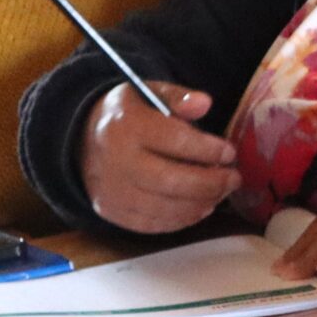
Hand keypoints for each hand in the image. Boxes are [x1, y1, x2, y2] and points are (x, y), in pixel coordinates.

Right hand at [79, 83, 238, 232]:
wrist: (82, 138)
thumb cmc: (128, 114)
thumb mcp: (149, 93)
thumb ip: (178, 97)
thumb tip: (204, 103)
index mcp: (126, 125)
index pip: (174, 140)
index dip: (208, 150)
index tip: (230, 153)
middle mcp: (115, 160)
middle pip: (170, 181)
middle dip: (210, 183)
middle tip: (234, 179)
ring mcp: (111, 190)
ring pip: (163, 207)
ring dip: (201, 203)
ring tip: (221, 193)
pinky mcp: (111, 210)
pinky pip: (151, 223)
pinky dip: (181, 220)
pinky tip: (200, 207)